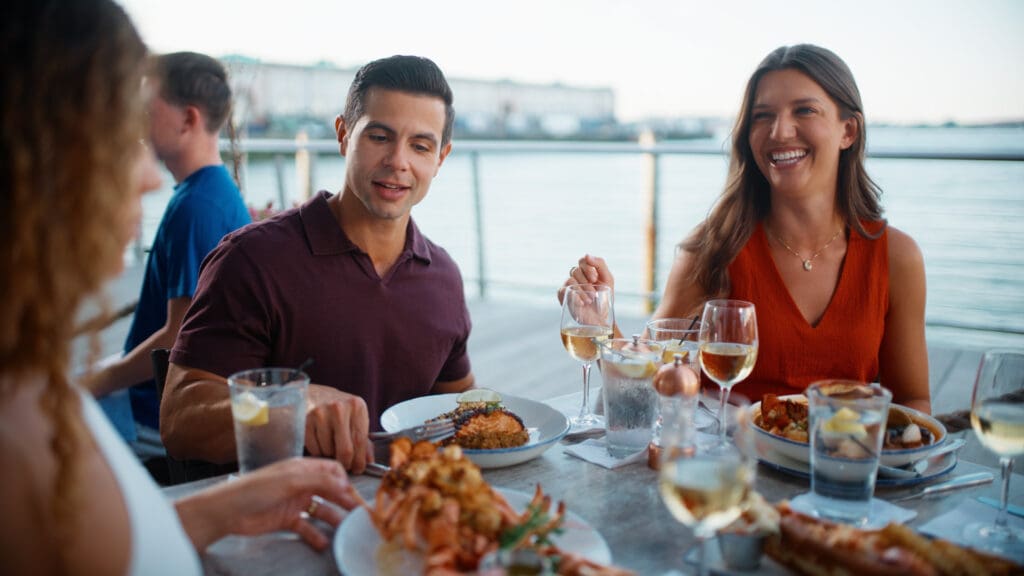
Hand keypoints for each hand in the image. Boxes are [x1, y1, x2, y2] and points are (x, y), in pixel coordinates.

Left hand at [177, 457, 362, 550]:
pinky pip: (307, 526)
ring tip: (344, 529)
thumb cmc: (256, 489)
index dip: (344, 481)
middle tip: (359, 515)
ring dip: (333, 518)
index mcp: (302, 468)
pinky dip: (315, 534)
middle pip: (330, 490)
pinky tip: (323, 542)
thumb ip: (319, 480)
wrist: (226, 511)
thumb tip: (345, 483)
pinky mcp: (287, 519)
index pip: (331, 470)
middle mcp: (301, 483)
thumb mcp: (290, 480)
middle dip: (345, 501)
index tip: (354, 495)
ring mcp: (294, 502)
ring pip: (321, 509)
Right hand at [305, 385, 372, 473]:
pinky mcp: (305, 421)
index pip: (360, 441)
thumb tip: (369, 461)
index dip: (360, 460)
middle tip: (345, 466)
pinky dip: (318, 452)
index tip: (358, 469)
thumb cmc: (339, 410)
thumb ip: (364, 440)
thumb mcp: (355, 418)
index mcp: (357, 406)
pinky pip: (314, 449)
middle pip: (345, 450)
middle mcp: (339, 408)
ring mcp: (320, 413)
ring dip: (331, 456)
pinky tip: (320, 444)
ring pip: (328, 451)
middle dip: (346, 463)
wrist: (313, 395)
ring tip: (332, 448)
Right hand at [558, 254, 614, 303]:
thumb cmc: (604, 299)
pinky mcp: (563, 296)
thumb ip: (600, 264)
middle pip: (575, 270)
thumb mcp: (607, 279)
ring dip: (582, 291)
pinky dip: (574, 296)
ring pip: (570, 280)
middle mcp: (576, 277)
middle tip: (594, 293)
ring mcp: (568, 286)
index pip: (583, 261)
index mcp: (586, 271)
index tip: (595, 279)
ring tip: (590, 300)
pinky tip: (582, 304)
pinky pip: (564, 290)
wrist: (600, 318)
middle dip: (586, 281)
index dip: (588, 268)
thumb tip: (586, 255)